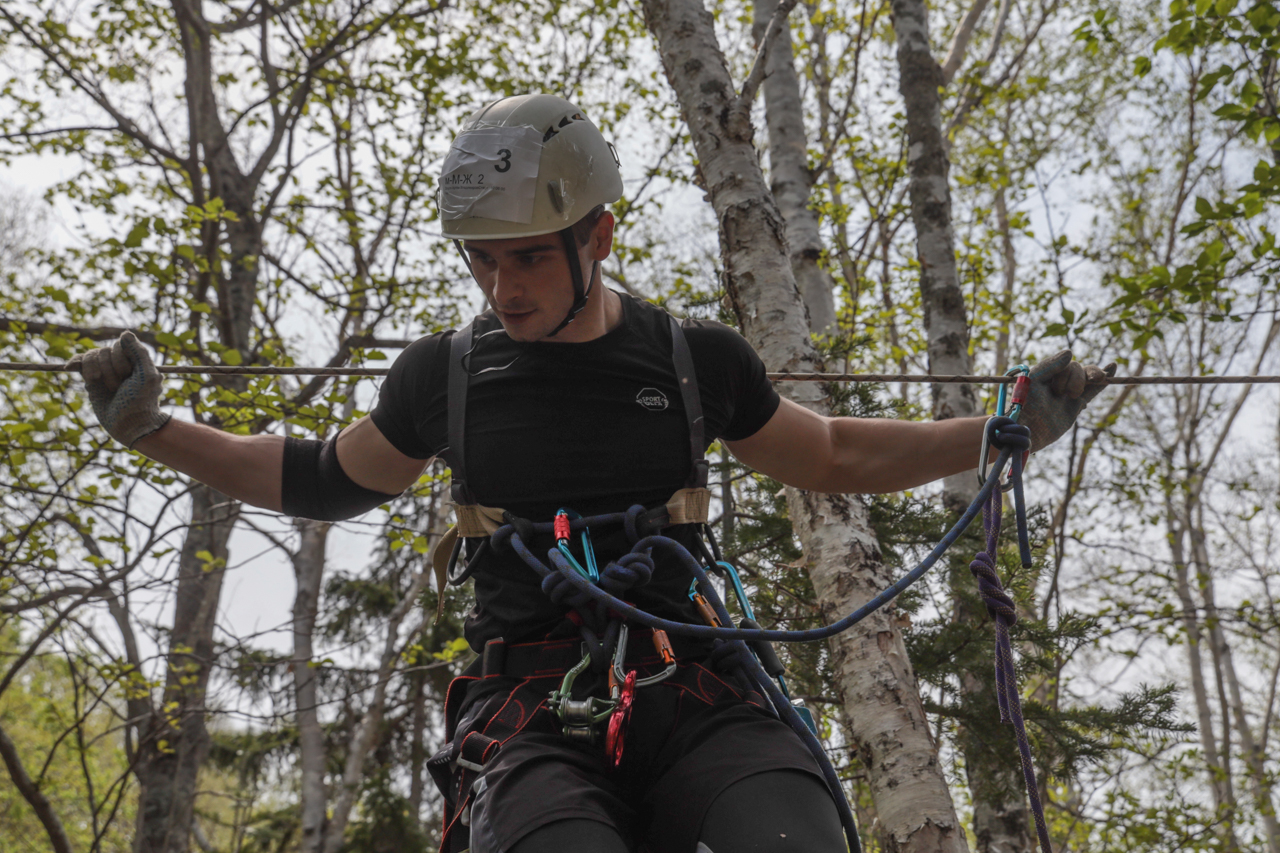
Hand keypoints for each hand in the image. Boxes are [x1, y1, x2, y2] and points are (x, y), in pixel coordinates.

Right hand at [67, 332, 170, 447]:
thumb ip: (139, 353)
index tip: (128, 376)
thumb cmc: (142, 401)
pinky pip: (80, 363)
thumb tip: (125, 333)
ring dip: (96, 371)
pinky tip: (70, 367)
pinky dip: (76, 362)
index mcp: (135, 360)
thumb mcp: (147, 376)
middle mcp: (119, 363)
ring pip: (91, 356)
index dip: (120, 359)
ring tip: (104, 386)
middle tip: (119, 387)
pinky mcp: (91, 380)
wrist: (129, 424)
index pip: (120, 345)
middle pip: (104, 351)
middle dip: (110, 370)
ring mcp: (104, 371)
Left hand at [1018, 350, 1115, 451]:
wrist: (1029, 431)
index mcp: (1046, 372)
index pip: (1064, 363)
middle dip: (1074, 379)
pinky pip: (1092, 390)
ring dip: (1091, 376)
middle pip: (1076, 369)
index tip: (1057, 388)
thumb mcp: (1034, 381)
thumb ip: (1049, 365)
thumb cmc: (1026, 405)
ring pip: (1086, 376)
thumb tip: (1070, 352)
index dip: (1065, 373)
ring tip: (1094, 380)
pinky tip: (1112, 367)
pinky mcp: (1076, 405)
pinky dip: (1103, 380)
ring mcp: (1068, 392)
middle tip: (1061, 394)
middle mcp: (1058, 380)